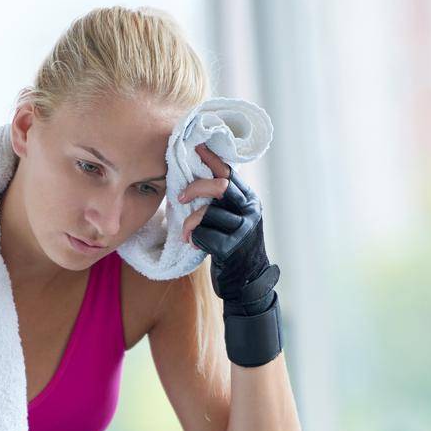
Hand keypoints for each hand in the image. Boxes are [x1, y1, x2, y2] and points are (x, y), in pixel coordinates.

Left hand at [178, 142, 278, 306]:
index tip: (195, 148)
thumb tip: (194, 178)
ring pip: (208, 213)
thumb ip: (221, 202)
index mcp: (248, 200)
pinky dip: (194, 238)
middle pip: (220, 187)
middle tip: (180, 197)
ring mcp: (245, 230)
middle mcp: (250, 210)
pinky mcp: (234, 249)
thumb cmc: (231, 248)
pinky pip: (204, 235)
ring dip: (190, 223)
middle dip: (195, 188)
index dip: (211, 159)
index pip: (229, 172)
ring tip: (185, 233)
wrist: (246, 282)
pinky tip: (193, 244)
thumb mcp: (231, 220)